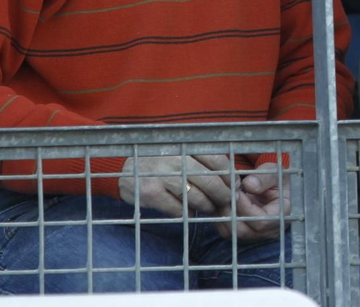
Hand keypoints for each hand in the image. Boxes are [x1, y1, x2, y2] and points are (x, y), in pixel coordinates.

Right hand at [118, 154, 235, 218]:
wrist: (125, 167)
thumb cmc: (161, 159)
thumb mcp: (181, 149)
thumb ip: (203, 159)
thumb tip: (232, 178)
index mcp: (186, 145)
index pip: (218, 161)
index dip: (230, 177)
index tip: (234, 186)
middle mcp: (176, 158)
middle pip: (210, 182)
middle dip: (223, 195)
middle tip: (226, 201)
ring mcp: (162, 176)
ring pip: (197, 198)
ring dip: (207, 206)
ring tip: (209, 206)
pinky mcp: (151, 194)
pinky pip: (178, 209)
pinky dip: (187, 213)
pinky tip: (189, 211)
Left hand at [220, 161, 289, 241]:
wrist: (272, 185)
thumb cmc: (275, 178)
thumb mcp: (274, 172)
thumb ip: (264, 177)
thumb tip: (248, 185)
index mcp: (281, 215)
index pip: (262, 222)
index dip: (246, 208)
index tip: (238, 192)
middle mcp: (269, 230)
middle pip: (244, 232)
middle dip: (232, 213)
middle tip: (226, 195)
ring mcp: (255, 235)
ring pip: (232, 233)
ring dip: (223, 215)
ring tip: (223, 198)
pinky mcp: (242, 234)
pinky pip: (226, 230)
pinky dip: (220, 217)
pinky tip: (221, 203)